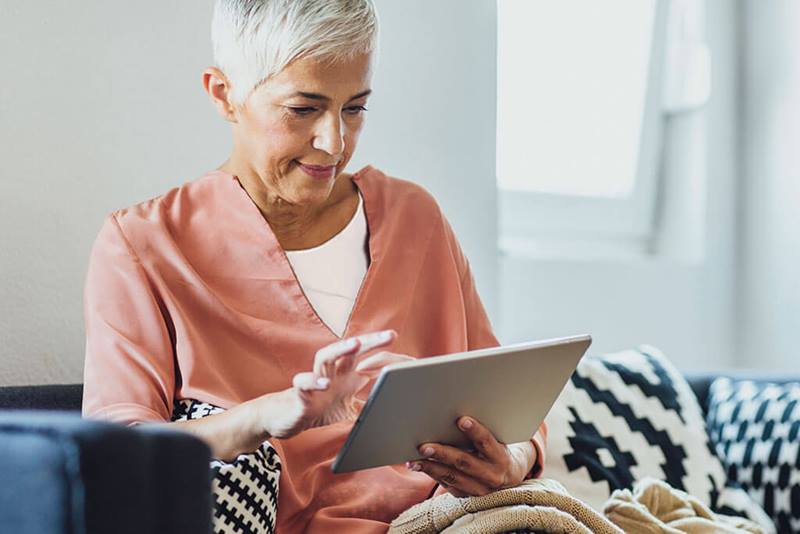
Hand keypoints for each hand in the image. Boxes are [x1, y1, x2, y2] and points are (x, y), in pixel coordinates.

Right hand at [262, 330, 413, 438]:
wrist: (287, 418)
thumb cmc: (319, 408)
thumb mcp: (349, 410)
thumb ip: (367, 409)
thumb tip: (392, 415)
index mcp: (347, 376)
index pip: (370, 360)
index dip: (389, 360)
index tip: (412, 361)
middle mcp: (333, 372)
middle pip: (351, 350)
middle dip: (370, 341)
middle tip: (391, 335)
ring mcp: (315, 380)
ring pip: (326, 357)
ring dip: (340, 349)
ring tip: (355, 344)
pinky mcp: (299, 393)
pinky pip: (304, 383)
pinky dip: (312, 381)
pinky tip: (324, 383)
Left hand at [407, 416, 535, 497]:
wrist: (510, 475)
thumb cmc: (498, 448)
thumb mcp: (498, 438)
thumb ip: (481, 432)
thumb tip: (457, 414)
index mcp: (501, 457)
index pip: (487, 442)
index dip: (475, 431)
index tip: (461, 419)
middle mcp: (492, 476)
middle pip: (464, 462)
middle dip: (442, 454)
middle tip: (424, 446)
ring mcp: (480, 489)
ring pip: (452, 477)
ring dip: (430, 468)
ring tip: (412, 461)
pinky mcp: (467, 496)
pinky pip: (447, 485)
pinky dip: (432, 474)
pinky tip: (418, 466)